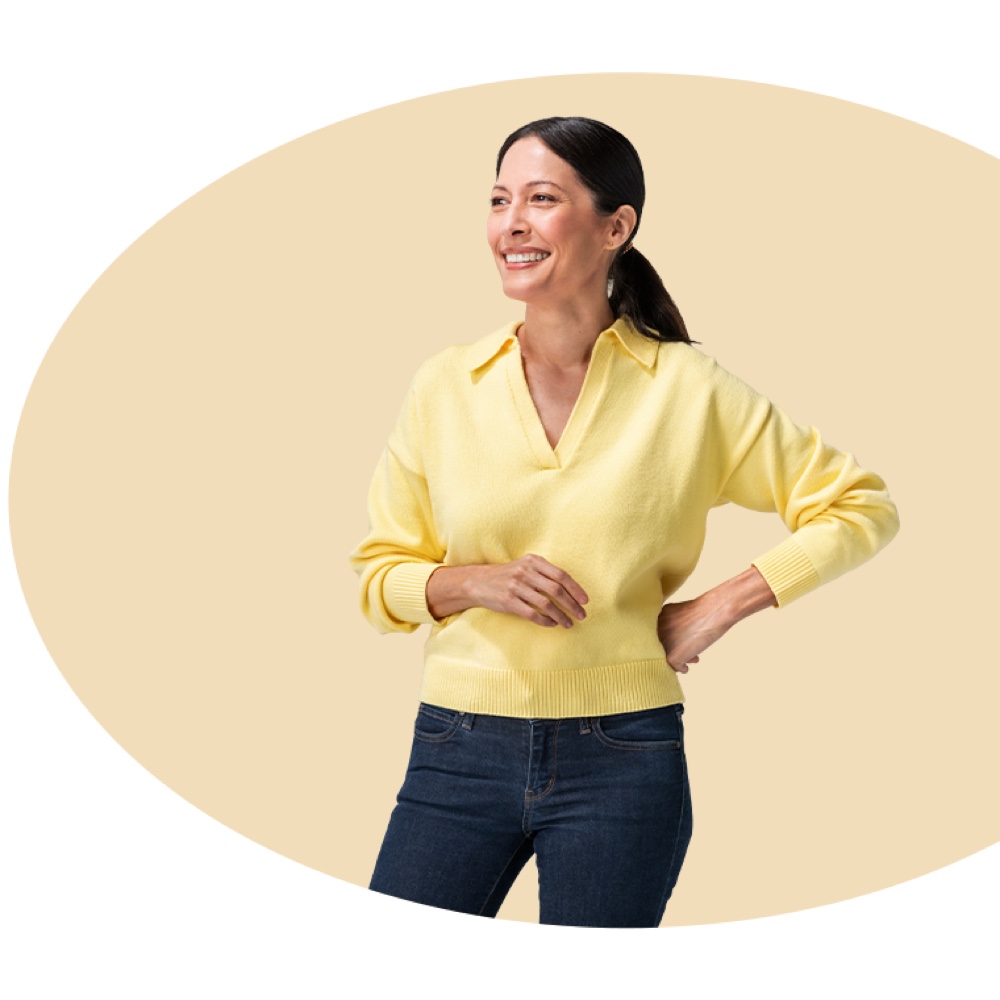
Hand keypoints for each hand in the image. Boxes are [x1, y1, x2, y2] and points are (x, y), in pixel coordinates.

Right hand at [465, 553, 588, 627]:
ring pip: (546, 604)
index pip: (561, 575)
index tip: (585, 601)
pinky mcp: (508, 601)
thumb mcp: (526, 566)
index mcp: (533, 561)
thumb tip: (571, 589)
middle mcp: (525, 572)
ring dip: (561, 616)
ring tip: (569, 623)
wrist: (479, 581)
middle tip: (581, 615)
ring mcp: (516, 586)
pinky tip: (552, 624)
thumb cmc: (509, 575)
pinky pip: (532, 614)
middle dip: (572, 604)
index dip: (575, 589)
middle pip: (556, 590)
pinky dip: (545, 621)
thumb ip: (545, 572)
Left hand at [656, 567, 776, 672]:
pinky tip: (686, 668)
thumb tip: (680, 640)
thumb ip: (677, 625)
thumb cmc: (704, 610)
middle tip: (690, 650)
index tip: (684, 640)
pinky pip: (675, 666)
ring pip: (668, 655)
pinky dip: (681, 668)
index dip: (673, 638)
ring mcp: (664, 643)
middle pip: (664, 644)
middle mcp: (658, 629)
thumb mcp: (684, 615)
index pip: (661, 632)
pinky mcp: (672, 655)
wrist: (714, 612)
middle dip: (677, 648)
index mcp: (660, 616)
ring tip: (693, 658)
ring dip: (680, 658)